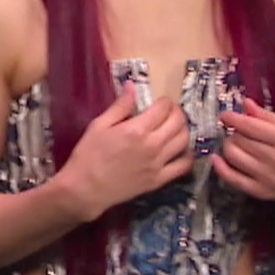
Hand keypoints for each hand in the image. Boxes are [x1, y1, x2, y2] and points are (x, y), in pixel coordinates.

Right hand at [59, 92, 193, 219]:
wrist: (86, 188)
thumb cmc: (89, 154)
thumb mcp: (99, 125)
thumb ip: (120, 106)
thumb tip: (132, 85)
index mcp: (137, 129)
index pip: (163, 108)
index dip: (165, 101)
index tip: (161, 102)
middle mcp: (153, 145)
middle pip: (178, 122)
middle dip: (176, 112)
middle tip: (169, 112)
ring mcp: (158, 164)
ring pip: (184, 141)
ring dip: (183, 130)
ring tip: (175, 128)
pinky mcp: (159, 180)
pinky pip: (183, 166)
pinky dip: (188, 156)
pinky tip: (182, 151)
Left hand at [213, 98, 274, 205]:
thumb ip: (267, 116)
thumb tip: (245, 103)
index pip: (253, 127)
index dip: (234, 119)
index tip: (224, 115)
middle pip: (241, 141)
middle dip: (234, 133)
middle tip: (237, 132)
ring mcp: (268, 178)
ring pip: (234, 157)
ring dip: (228, 147)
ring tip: (235, 144)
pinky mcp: (260, 192)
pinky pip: (232, 179)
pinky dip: (220, 167)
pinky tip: (216, 158)